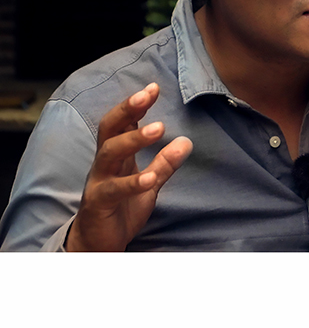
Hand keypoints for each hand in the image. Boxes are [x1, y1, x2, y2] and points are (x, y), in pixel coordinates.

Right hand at [66, 83, 192, 250]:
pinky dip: (133, 182)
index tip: (153, 87)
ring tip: (158, 128)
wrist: (98, 244)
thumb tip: (186, 142)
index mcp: (117, 156)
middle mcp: (104, 164)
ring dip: (133, 139)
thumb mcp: (149, 184)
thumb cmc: (122, 208)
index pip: (123, 123)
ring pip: (109, 153)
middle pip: (110, 129)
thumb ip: (164, 164)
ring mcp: (99, 182)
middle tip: (147, 94)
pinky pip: (114, 190)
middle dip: (127, 109)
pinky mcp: (99, 203)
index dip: (136, 105)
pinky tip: (150, 178)